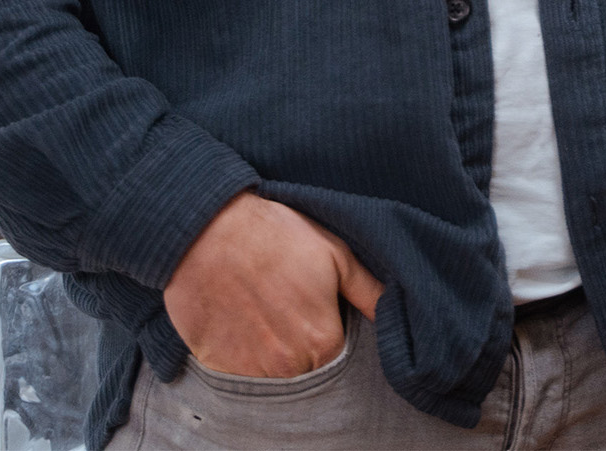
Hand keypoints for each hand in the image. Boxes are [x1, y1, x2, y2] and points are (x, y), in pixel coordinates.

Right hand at [163, 191, 384, 378]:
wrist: (207, 229)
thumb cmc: (276, 236)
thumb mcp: (335, 255)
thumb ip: (370, 293)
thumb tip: (398, 315)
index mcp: (323, 343)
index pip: (336, 359)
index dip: (326, 333)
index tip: (313, 311)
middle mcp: (289, 367)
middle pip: (305, 371)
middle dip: (300, 348)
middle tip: (284, 311)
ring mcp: (250, 372)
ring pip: (272, 375)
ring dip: (269, 354)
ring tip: (260, 313)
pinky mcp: (217, 369)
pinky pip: (238, 375)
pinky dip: (239, 356)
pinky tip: (237, 321)